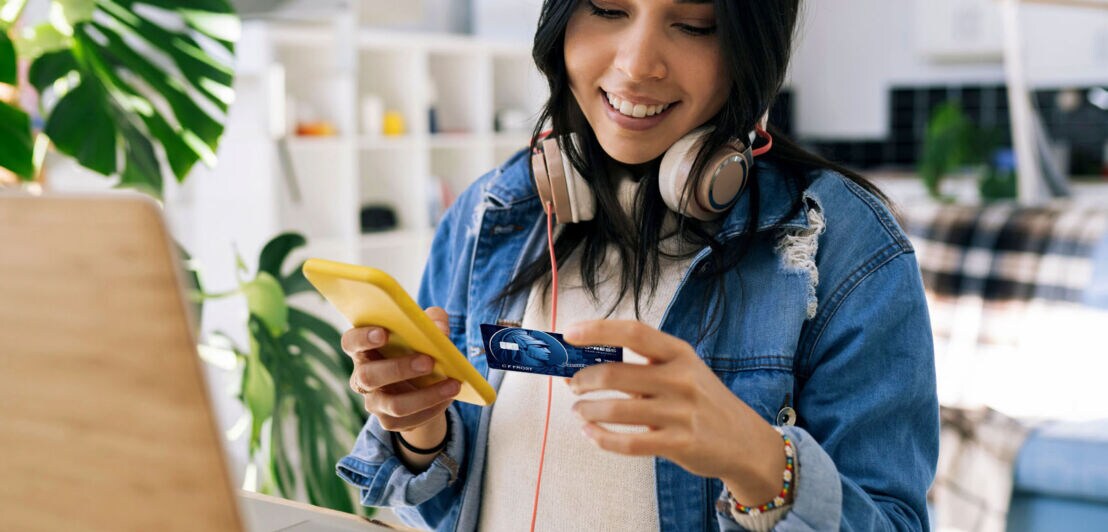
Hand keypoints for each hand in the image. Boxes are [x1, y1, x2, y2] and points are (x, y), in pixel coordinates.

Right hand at [340, 306, 460, 432]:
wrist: (424, 386)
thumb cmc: (420, 349)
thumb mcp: (427, 330)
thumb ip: (433, 320)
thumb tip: (440, 329)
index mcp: (364, 349)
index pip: (351, 342)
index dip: (362, 338)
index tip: (383, 333)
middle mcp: (362, 376)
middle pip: (369, 376)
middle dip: (399, 368)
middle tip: (428, 361)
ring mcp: (373, 401)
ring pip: (393, 404)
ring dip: (425, 395)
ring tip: (452, 384)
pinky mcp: (388, 421)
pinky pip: (409, 419)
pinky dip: (433, 408)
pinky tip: (449, 397)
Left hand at [565, 320, 786, 504]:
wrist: (745, 442)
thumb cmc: (702, 402)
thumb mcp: (683, 372)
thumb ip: (643, 367)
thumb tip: (586, 366)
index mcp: (679, 353)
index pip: (633, 331)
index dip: (597, 330)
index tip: (569, 334)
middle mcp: (680, 379)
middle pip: (615, 373)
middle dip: (583, 379)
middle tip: (572, 384)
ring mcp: (681, 413)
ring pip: (616, 410)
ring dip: (587, 410)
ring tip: (579, 410)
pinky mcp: (679, 444)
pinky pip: (627, 442)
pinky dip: (600, 438)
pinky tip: (590, 433)